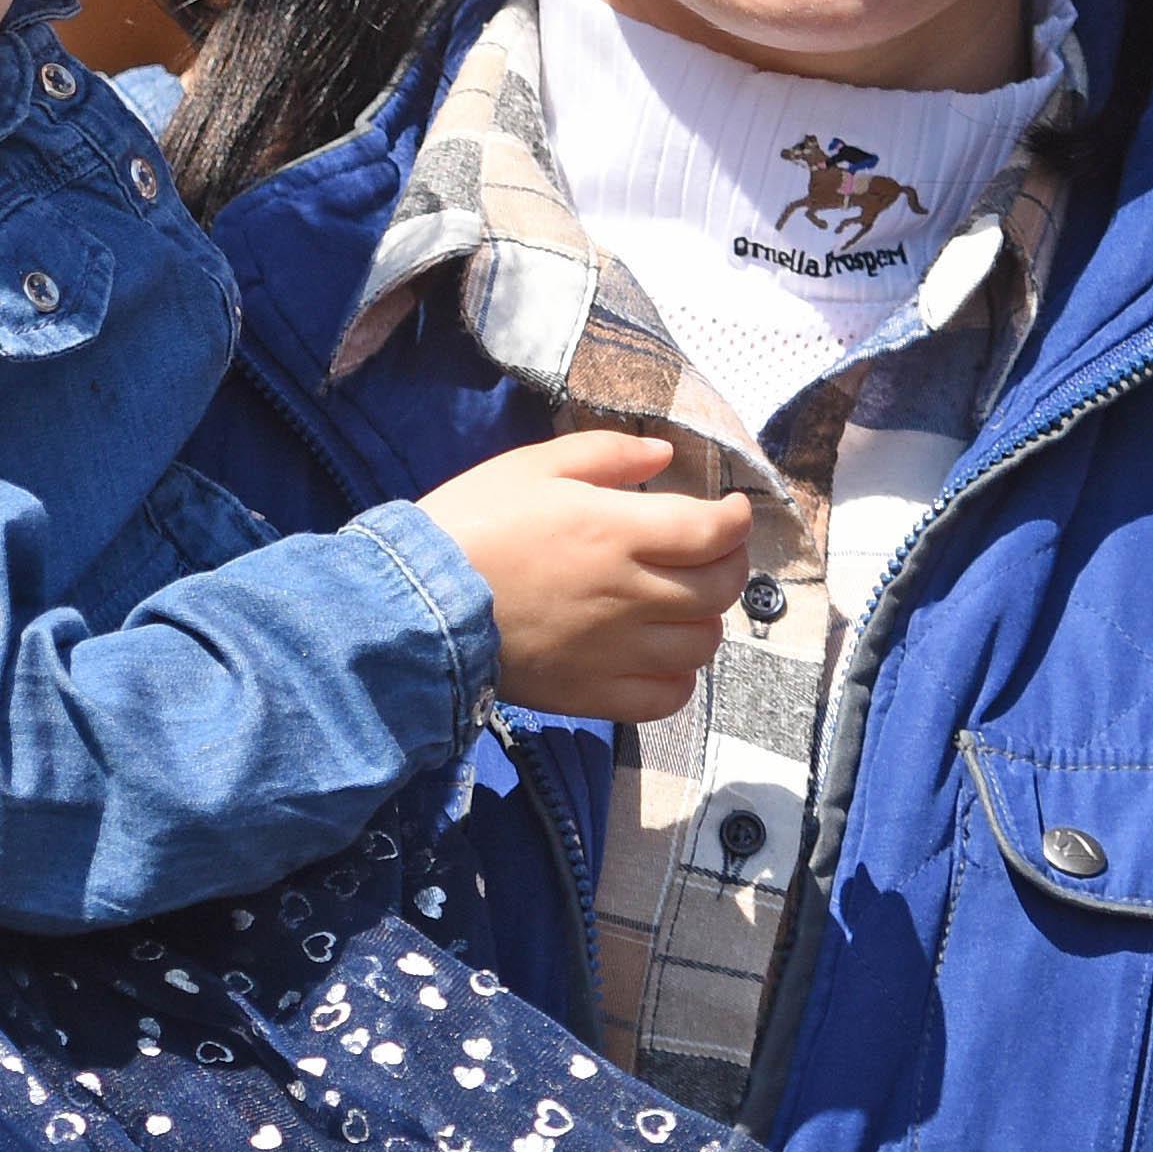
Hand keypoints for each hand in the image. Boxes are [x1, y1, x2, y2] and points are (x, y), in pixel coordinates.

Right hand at [423, 429, 756, 721]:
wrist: (415, 604)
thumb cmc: (471, 524)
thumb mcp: (533, 466)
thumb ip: (606, 454)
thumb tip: (663, 454)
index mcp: (618, 532)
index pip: (714, 532)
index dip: (737, 519)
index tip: (732, 511)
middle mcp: (629, 594)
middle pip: (719, 589)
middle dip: (729, 564)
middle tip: (713, 552)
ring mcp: (615, 651)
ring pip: (701, 645)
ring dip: (705, 620)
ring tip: (684, 603)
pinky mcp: (593, 694)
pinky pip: (667, 697)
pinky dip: (679, 677)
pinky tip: (661, 655)